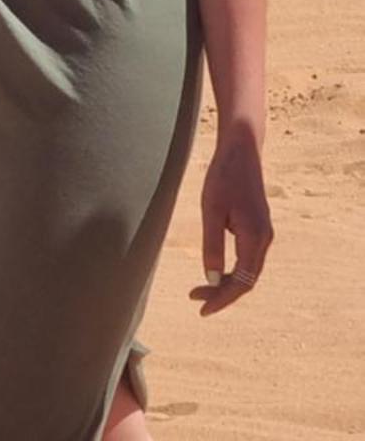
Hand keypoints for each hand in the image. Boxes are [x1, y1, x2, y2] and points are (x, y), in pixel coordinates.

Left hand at [188, 131, 272, 314]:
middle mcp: (264, 239)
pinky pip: (248, 258)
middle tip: (195, 299)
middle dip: (223, 294)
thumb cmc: (223, 176)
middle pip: (247, 280)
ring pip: (248, 270)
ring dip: (227, 282)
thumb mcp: (212, 210)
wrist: (241, 150)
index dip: (223, 299)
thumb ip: (212, 245)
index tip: (202, 309)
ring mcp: (263, 233)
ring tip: (202, 289)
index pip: (242, 281)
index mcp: (255, 238)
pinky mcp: (258, 226)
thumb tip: (211, 280)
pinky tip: (216, 270)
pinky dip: (233, 269)